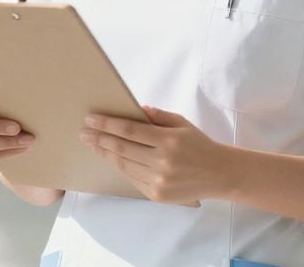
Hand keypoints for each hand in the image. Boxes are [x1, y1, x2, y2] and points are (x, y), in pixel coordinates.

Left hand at [80, 105, 230, 204]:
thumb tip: (135, 108)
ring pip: (124, 165)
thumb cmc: (199, 144)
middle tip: (83, 132)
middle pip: (122, 148)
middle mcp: (162, 162)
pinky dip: (120, 167)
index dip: (107, 124)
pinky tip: (111, 158)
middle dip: (99, 139)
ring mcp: (159, 181)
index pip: (130, 130)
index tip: (90, 119)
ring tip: (92, 145)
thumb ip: (158, 116)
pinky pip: (132, 179)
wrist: (219, 175)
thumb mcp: (182, 124)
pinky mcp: (157, 195)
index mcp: (168, 140)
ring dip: (105, 154)